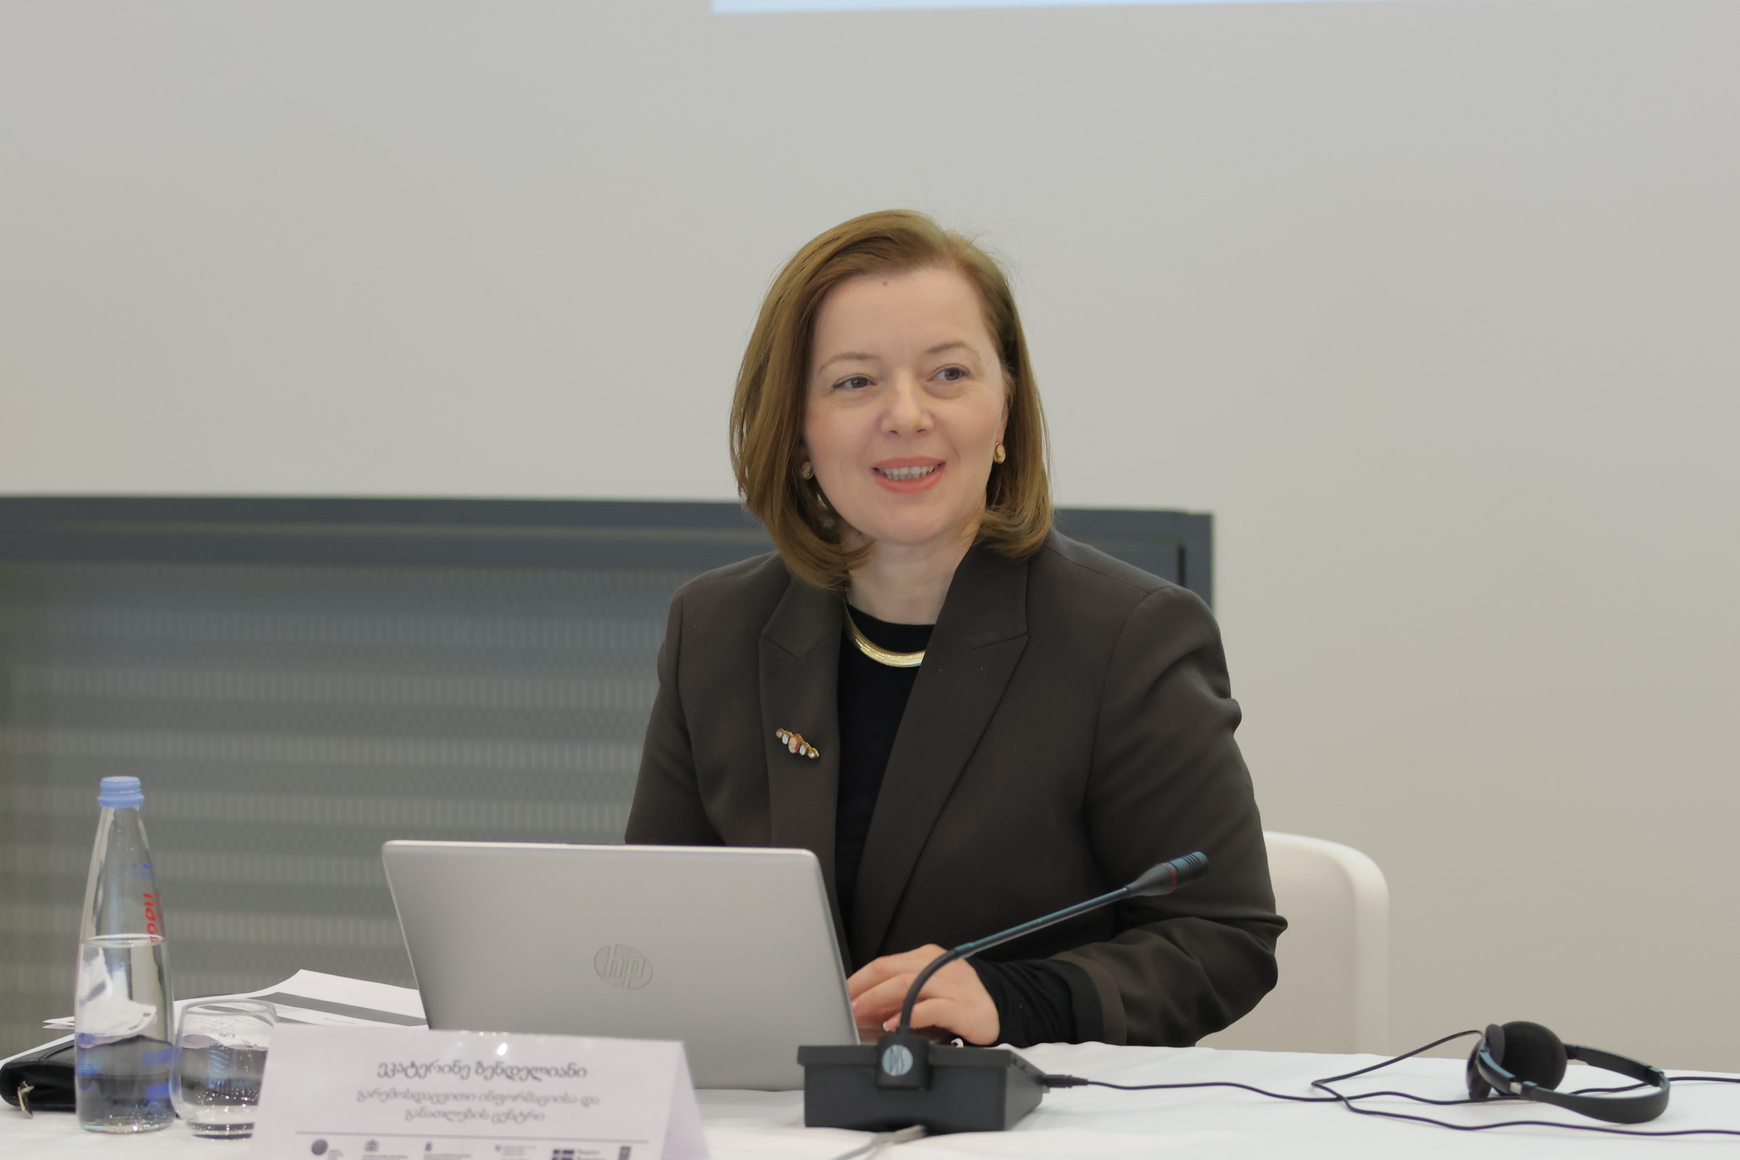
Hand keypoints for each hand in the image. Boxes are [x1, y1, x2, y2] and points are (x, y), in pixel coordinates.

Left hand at [846, 944, 999, 1045]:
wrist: (1001, 1006)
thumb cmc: (961, 998)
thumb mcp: (928, 990)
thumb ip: (901, 994)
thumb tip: (867, 1007)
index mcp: (925, 957)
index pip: (884, 964)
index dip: (860, 979)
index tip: (843, 994)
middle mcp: (936, 966)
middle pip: (891, 971)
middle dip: (864, 989)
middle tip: (848, 1006)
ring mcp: (949, 985)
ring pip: (907, 985)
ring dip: (879, 999)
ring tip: (862, 1012)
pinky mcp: (960, 1006)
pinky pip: (930, 1008)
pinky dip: (909, 1015)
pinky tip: (895, 1024)